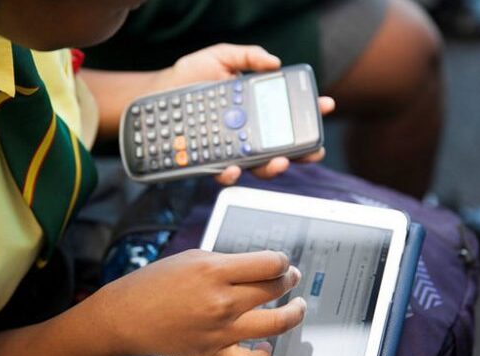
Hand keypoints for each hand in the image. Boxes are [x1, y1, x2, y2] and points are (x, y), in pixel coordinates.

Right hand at [94, 250, 304, 355]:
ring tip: (297, 307)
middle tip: (289, 277)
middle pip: (274, 289)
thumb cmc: (156, 283)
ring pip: (274, 324)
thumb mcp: (193, 258)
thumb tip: (259, 266)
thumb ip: (228, 261)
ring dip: (293, 314)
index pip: (269, 264)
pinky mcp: (213, 352)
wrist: (127, 315)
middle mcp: (221, 300)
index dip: (282, 261)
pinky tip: (266, 345)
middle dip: (288, 280)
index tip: (281, 261)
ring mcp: (219, 329)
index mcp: (215, 271)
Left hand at [165, 44, 335, 184]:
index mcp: (253, 109)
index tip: (325, 106)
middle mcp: (247, 133)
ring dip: (273, 167)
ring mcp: (230, 150)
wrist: (155, 96)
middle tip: (313, 151)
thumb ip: (247, 56)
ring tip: (279, 161)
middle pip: (281, 147)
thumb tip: (274, 63)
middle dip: (302, 152)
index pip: (286, 114)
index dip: (308, 113)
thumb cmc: (187, 77)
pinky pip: (225, 174)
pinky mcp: (210, 163)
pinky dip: (232, 174)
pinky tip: (232, 167)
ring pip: (258, 166)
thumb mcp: (219, 58)